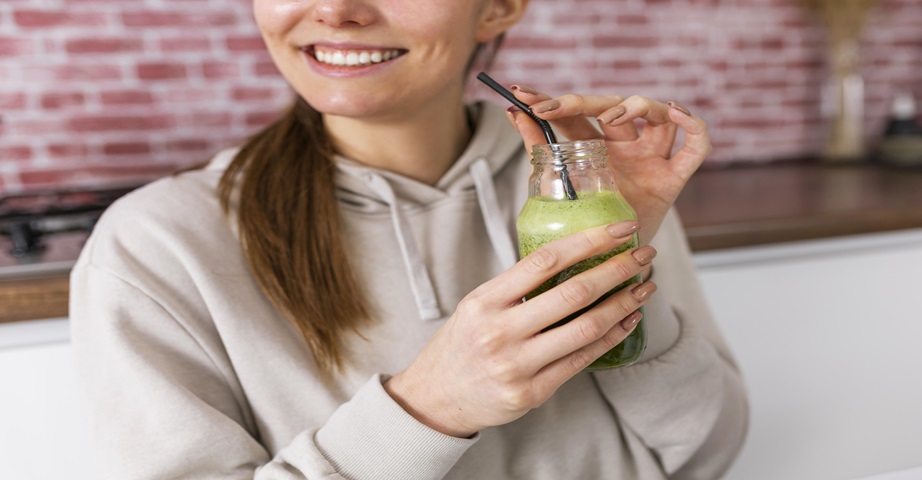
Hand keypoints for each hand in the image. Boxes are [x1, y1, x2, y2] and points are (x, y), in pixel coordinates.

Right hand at [384, 221, 656, 436]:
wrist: (435, 400)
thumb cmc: (461, 346)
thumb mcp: (476, 306)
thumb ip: (516, 287)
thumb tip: (571, 257)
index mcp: (485, 301)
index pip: (545, 260)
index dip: (588, 241)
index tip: (619, 229)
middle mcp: (500, 331)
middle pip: (574, 293)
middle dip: (617, 269)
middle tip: (644, 254)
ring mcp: (517, 365)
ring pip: (586, 328)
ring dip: (623, 303)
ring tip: (645, 287)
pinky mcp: (532, 393)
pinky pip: (582, 360)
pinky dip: (612, 337)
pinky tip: (628, 320)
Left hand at [506, 86, 711, 244]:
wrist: (615, 268)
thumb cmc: (590, 228)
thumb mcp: (560, 190)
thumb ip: (541, 154)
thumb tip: (514, 117)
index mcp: (595, 150)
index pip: (574, 116)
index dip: (550, 101)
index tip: (519, 94)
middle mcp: (624, 148)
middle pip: (610, 107)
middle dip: (578, 102)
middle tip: (548, 108)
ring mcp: (651, 159)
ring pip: (654, 114)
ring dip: (634, 106)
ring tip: (610, 117)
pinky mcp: (674, 178)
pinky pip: (696, 146)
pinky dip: (693, 124)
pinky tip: (676, 110)